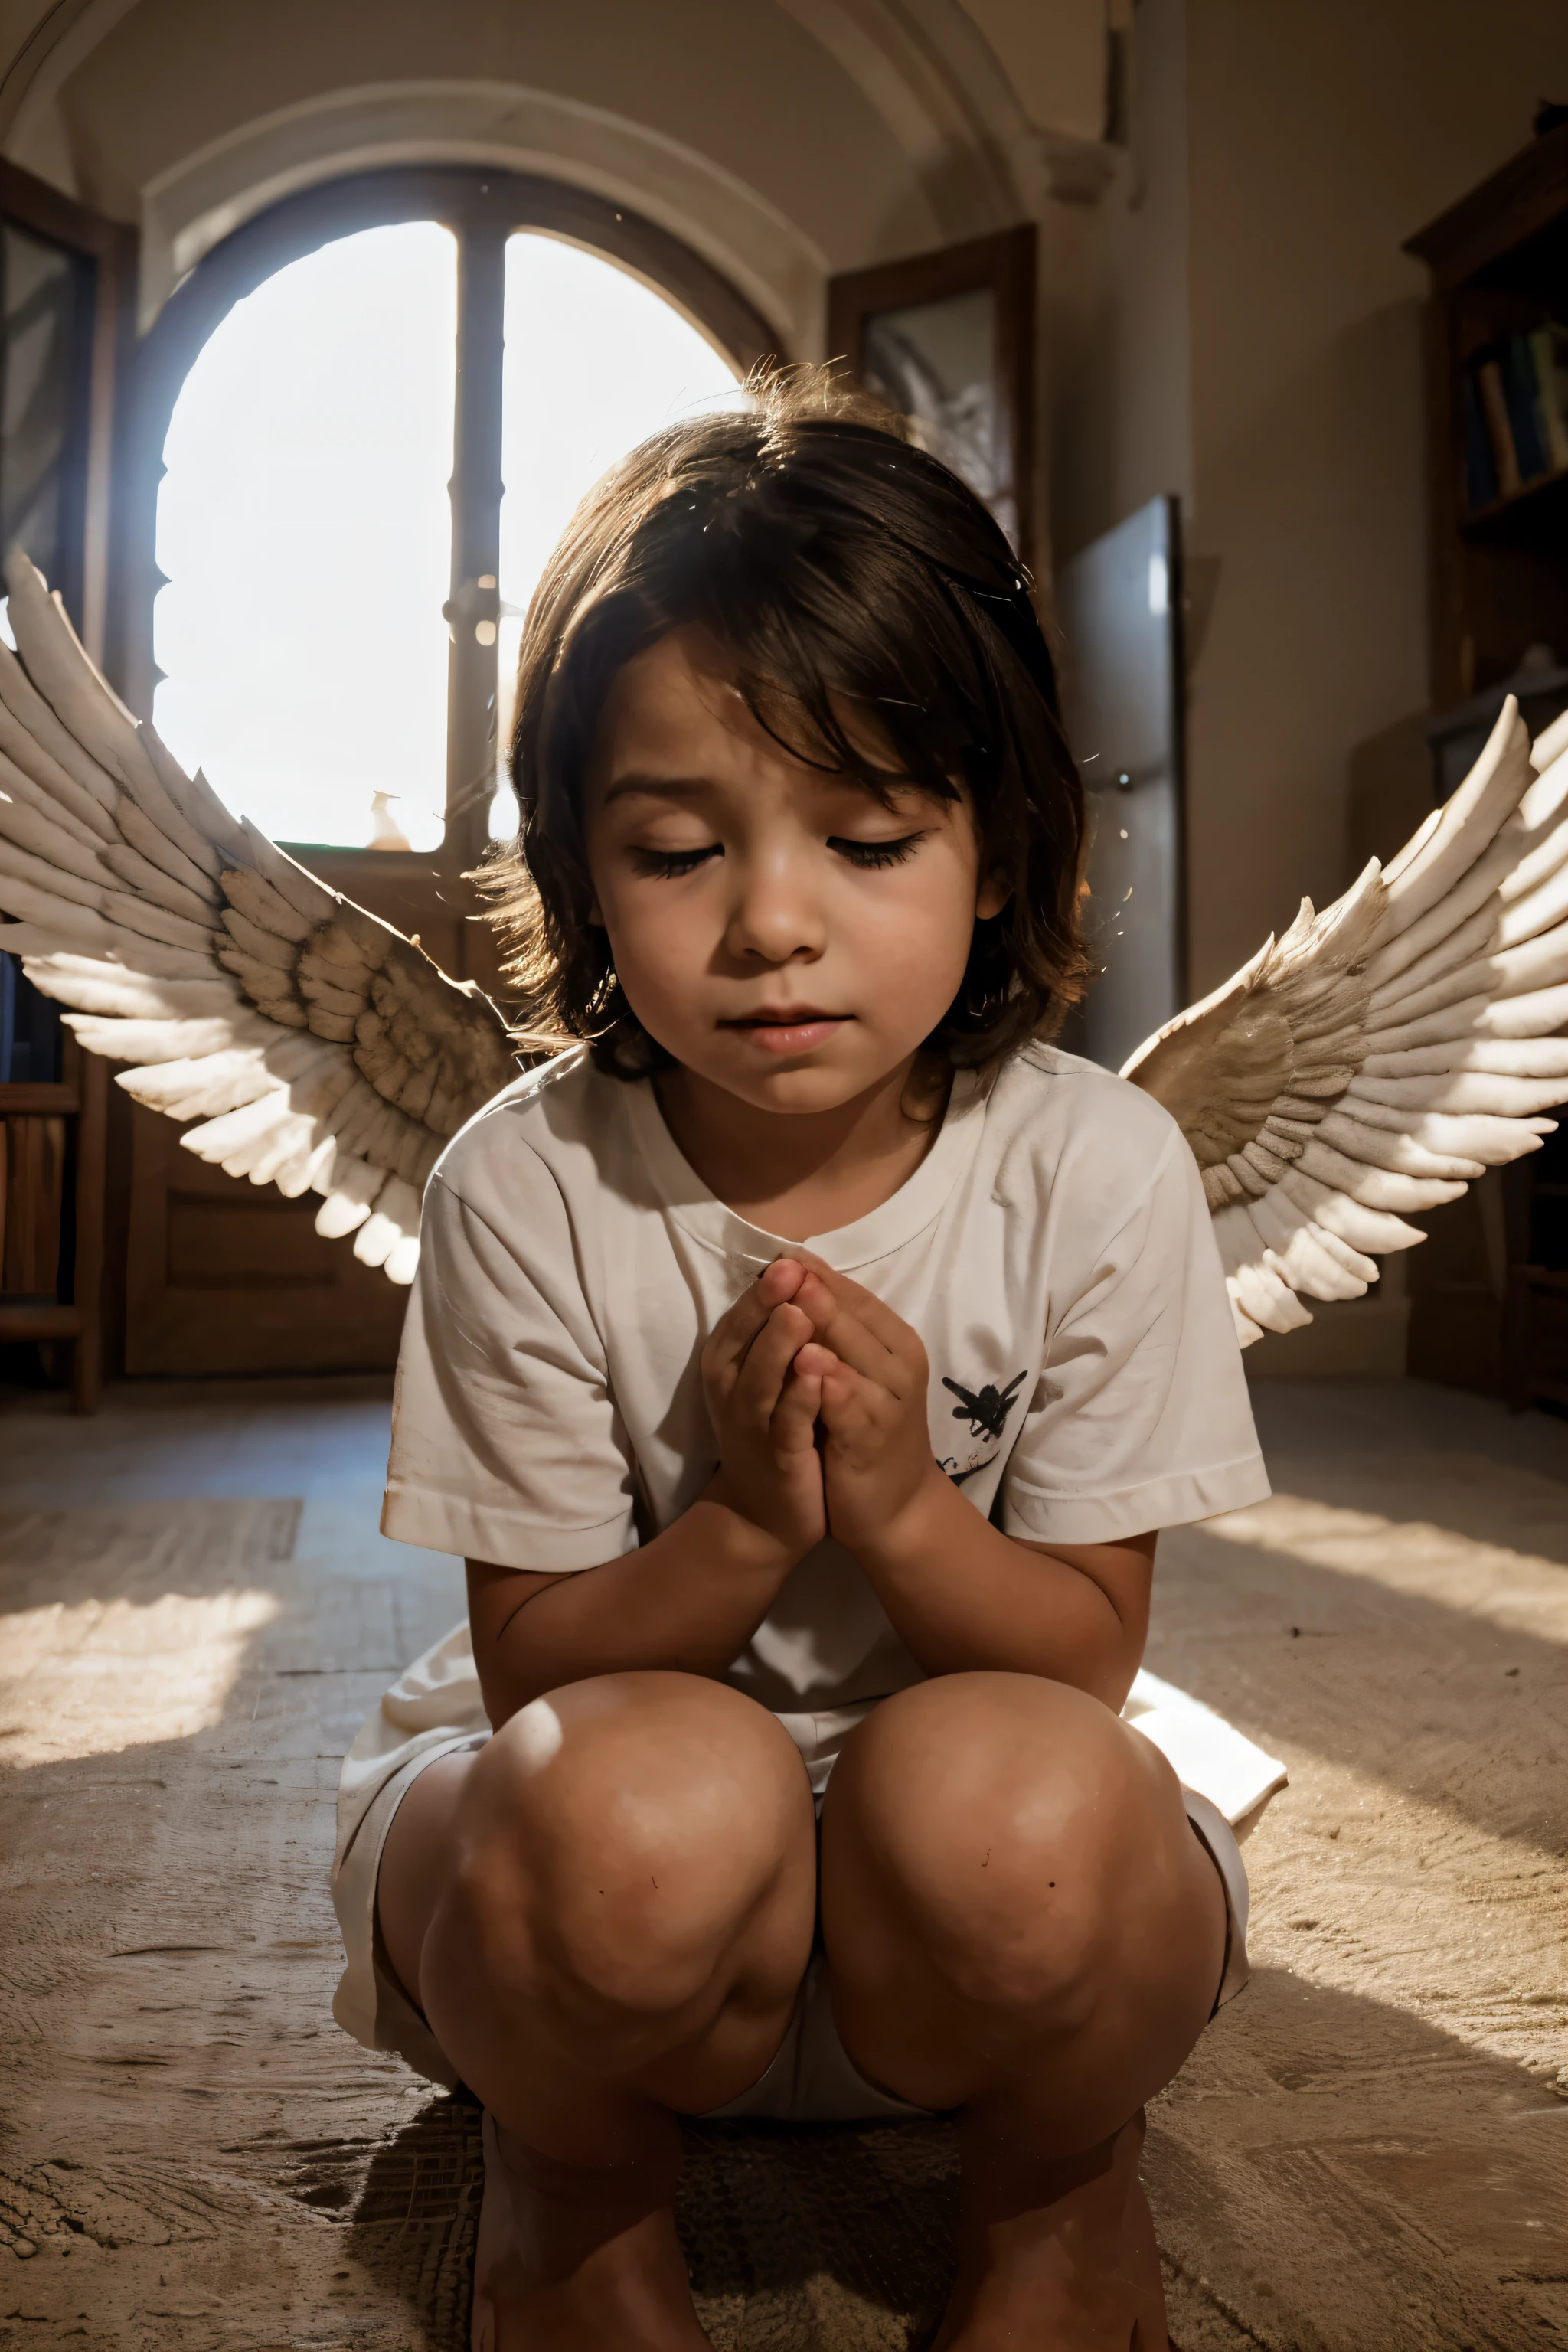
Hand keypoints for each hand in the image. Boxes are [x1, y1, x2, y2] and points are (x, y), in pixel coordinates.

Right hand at [701, 1258, 826, 1561]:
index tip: (789, 1256)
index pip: (743, 1316)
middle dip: (768, 1306)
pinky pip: (789, 1422)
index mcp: (729, 1363)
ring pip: (763, 1380)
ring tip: (799, 1314)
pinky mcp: (779, 1457)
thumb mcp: (768, 1375)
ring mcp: (754, 1426)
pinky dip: (801, 1397)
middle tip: (789, 1271)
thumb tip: (796, 1266)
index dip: (765, 1289)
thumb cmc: (772, 1429)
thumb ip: (775, 1329)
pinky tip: (818, 1373)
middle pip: (746, 1340)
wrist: (768, 1512)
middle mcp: (733, 1391)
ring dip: (780, 1346)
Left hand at [786, 1261, 944, 1559]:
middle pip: (856, 1321)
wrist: (894, 1505)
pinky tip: (805, 1367)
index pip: (858, 1299)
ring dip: (825, 1333)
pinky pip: (848, 1403)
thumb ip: (836, 1332)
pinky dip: (828, 1384)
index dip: (821, 1276)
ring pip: (854, 1358)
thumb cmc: (868, 1429)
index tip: (786, 1254)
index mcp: (898, 1343)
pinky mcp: (873, 1436)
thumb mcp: (856, 1373)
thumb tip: (798, 1275)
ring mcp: (890, 1401)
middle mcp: (901, 1366)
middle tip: (786, 1268)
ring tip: (794, 1309)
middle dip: (819, 1295)